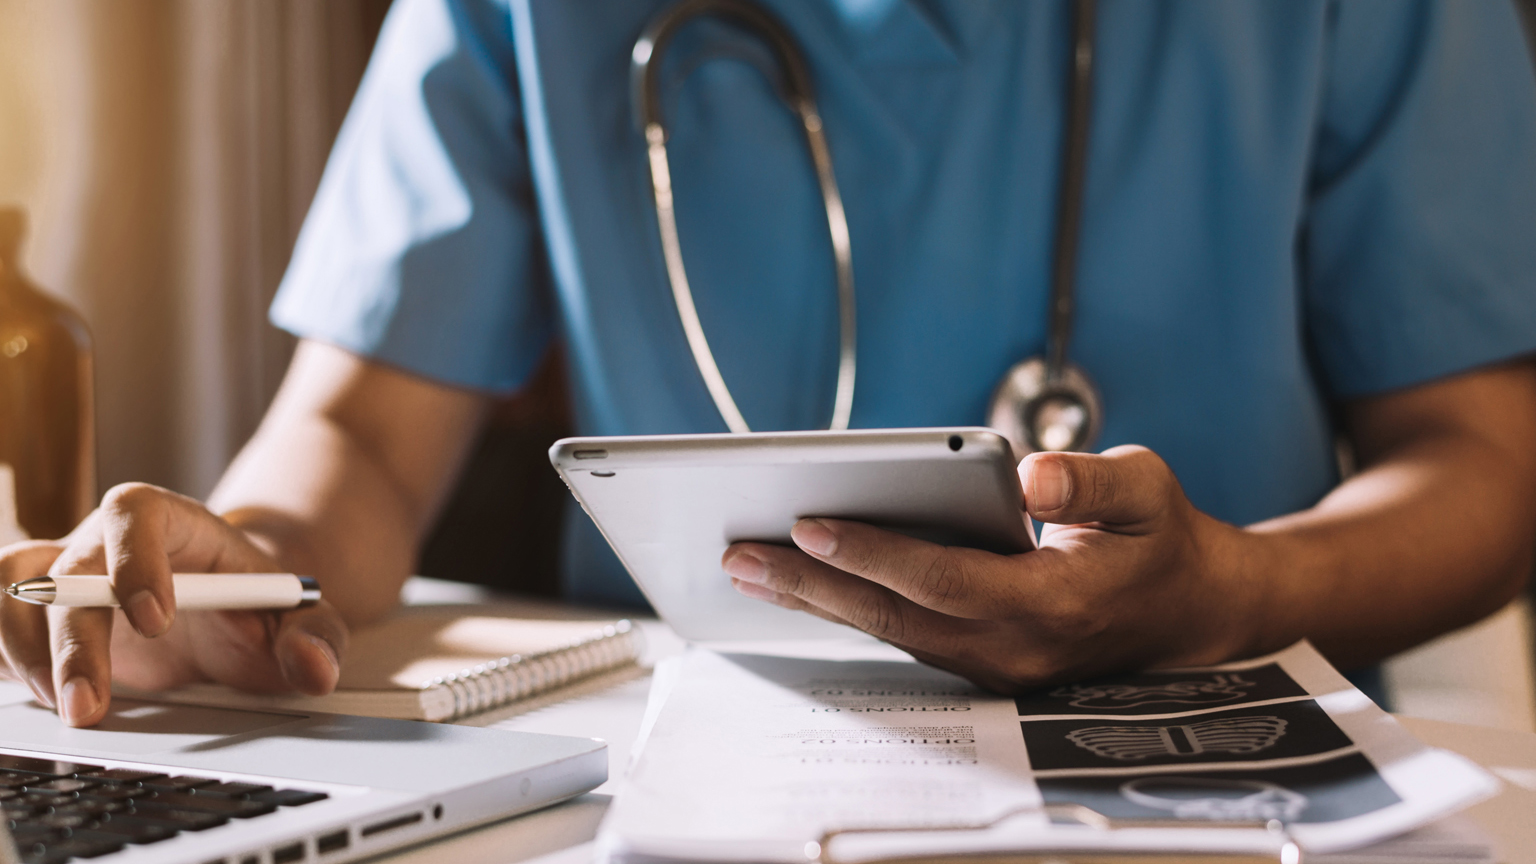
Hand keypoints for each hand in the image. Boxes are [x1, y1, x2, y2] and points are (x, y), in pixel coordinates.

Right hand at [0, 483, 346, 726]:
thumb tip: (315, 668)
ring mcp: (65, 580)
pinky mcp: (41, 622)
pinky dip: (8, 661)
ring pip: (11, 591)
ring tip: (70, 705)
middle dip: (71, 639)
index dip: (134, 560)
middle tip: (92, 703)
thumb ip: (317, 636)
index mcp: (171, 522)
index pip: (134, 514)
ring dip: (26, 651)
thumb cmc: (258, 605)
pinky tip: (41, 697)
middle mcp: (105, 544)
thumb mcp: (301, 616)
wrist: (229, 613)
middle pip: (65, 569)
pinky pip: (1, 628)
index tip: (156, 621)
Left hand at [722, 445, 1259, 692]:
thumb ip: (1091, 484)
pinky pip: (904, 635)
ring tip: (751, 566)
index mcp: (1055, 604)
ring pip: (892, 632)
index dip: (875, 552)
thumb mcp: (1147, 491)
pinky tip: (806, 581)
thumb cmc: (1162, 541)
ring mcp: (996, 664)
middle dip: (813, 584)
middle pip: (895, 616)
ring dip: (819, 599)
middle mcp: (1017, 648)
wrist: (1191, 613)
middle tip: (742, 554)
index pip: (944, 579)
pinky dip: (851, 607)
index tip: (811, 523)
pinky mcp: (981, 661)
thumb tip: (1031, 476)